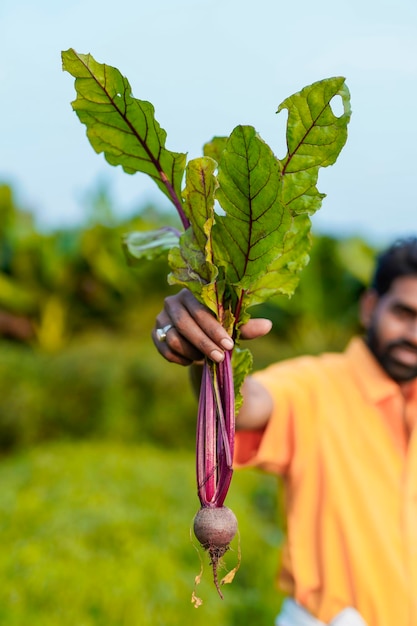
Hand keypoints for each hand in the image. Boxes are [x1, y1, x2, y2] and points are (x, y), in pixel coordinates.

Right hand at [152, 288, 271, 365]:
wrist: (199, 338)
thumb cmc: (219, 327)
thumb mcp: (233, 326)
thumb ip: (246, 326)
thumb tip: (268, 326)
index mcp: (193, 292)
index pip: (201, 310)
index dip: (215, 328)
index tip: (230, 345)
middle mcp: (173, 301)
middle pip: (185, 324)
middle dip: (204, 343)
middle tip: (220, 358)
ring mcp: (161, 317)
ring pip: (174, 338)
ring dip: (192, 352)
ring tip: (206, 358)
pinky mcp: (155, 334)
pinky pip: (165, 349)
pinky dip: (180, 358)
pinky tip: (192, 360)